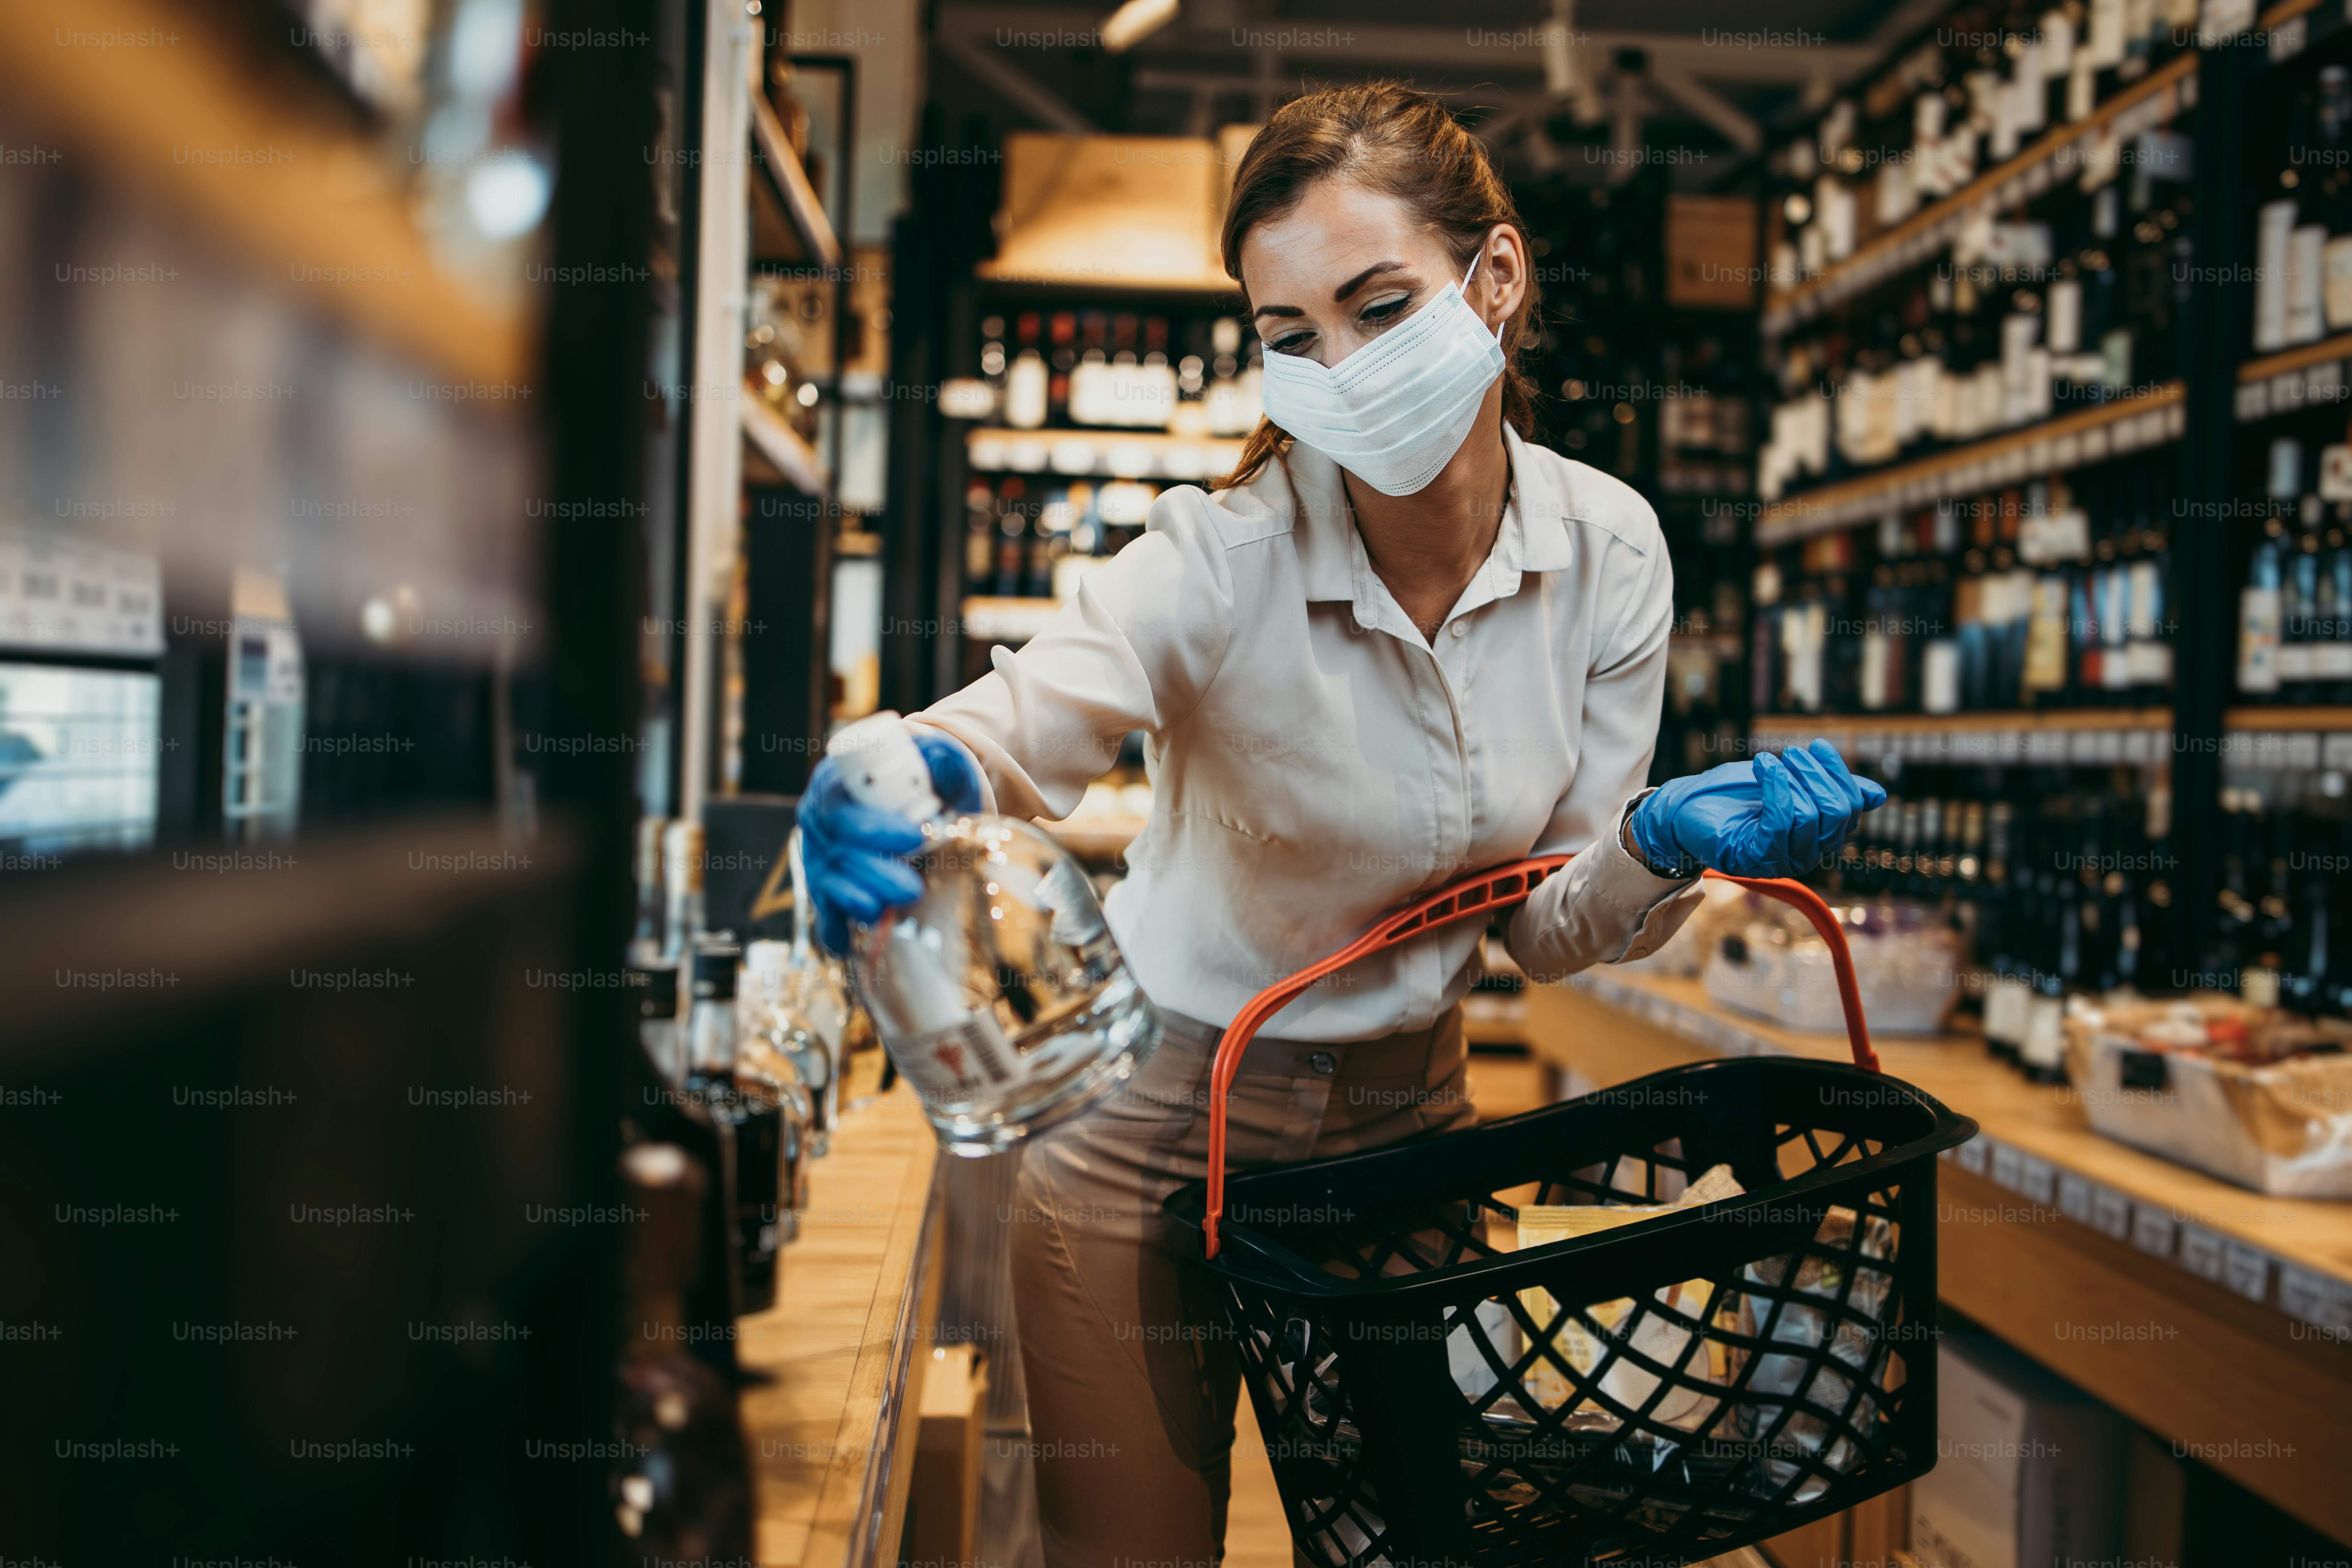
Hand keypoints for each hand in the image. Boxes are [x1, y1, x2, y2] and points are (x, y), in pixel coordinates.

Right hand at [799, 730, 984, 953]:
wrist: (910, 796)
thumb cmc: (919, 775)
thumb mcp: (932, 758)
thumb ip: (939, 759)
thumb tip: (945, 764)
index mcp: (834, 784)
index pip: (842, 809)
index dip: (873, 828)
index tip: (915, 837)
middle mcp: (819, 822)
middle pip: (837, 852)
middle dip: (874, 873)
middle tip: (913, 888)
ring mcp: (819, 857)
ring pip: (829, 884)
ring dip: (857, 902)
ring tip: (884, 912)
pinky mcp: (827, 887)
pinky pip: (824, 913)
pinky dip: (834, 930)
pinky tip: (847, 945)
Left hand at [1628, 740, 1886, 879]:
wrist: (1684, 809)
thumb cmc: (1735, 795)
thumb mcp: (1788, 783)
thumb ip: (1829, 789)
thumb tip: (1877, 796)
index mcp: (1818, 837)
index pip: (1851, 807)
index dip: (1838, 773)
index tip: (1817, 746)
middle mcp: (1805, 855)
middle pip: (1838, 813)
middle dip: (1817, 775)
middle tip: (1793, 753)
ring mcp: (1780, 861)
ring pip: (1810, 815)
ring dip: (1793, 778)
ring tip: (1770, 761)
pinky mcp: (1754, 857)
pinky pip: (1780, 821)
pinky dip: (1776, 787)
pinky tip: (1764, 766)